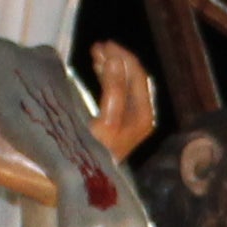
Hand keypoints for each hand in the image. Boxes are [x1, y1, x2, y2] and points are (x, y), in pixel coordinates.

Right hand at [89, 41, 159, 161]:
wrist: (84, 181)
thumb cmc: (95, 152)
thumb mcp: (106, 121)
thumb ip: (113, 90)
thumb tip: (114, 61)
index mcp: (142, 116)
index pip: (136, 77)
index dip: (121, 58)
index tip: (102, 45)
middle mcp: (140, 117)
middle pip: (132, 78)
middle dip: (117, 59)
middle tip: (97, 47)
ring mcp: (129, 120)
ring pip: (124, 83)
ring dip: (111, 66)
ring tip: (95, 53)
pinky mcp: (117, 122)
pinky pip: (116, 92)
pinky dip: (108, 77)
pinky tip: (98, 67)